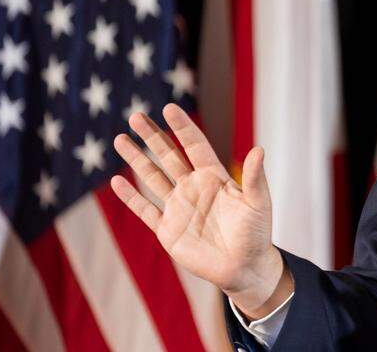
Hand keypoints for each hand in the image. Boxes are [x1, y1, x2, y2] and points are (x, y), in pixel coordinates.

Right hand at [110, 104, 290, 318]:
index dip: (182, 128)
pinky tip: (116, 181)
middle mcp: (193, 188)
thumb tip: (260, 149)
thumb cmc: (256, 233)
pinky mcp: (168, 230)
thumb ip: (256, 178)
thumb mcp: (258, 203)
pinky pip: (145, 210)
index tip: (168, 109)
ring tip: (120, 139)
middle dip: (152, 136)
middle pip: (168, 156)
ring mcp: (178, 207)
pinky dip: (131, 197)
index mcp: (215, 177)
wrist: (244, 267)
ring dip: (137, 159)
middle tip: (135, 116)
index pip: (194, 146)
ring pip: (152, 178)